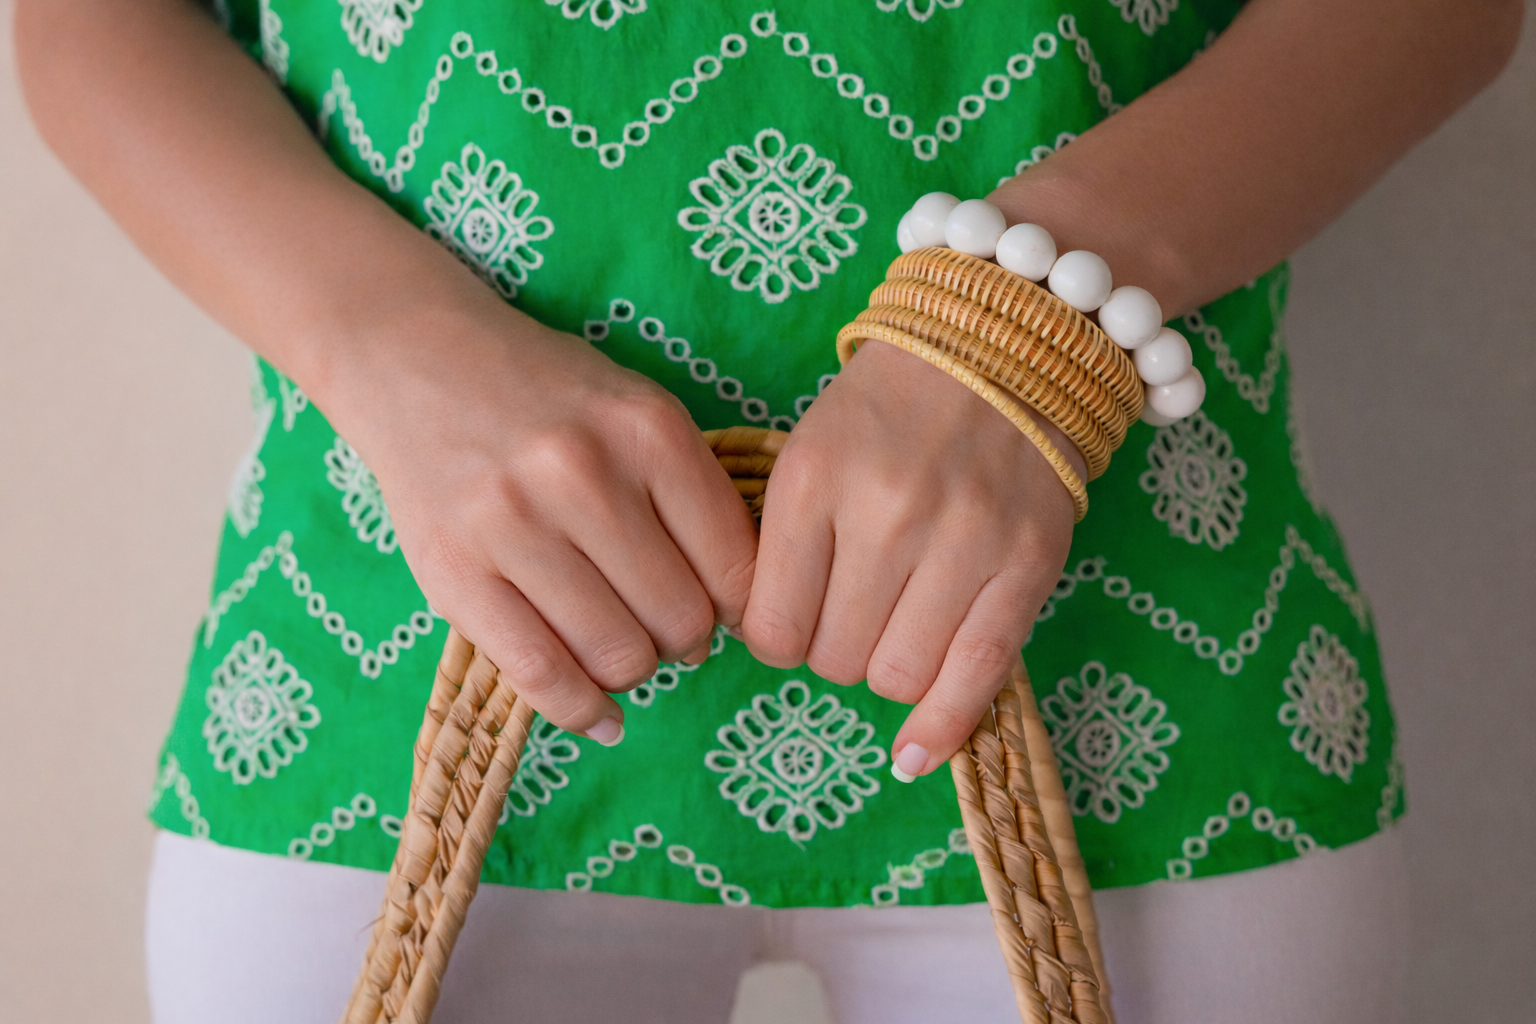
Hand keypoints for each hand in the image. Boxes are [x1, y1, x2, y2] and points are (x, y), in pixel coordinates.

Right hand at [326, 301, 758, 742]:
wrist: (416, 360)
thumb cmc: (548, 397)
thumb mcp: (637, 413)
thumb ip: (692, 497)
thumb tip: (738, 614)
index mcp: (648, 430)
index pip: (734, 569)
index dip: (735, 608)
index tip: (716, 608)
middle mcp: (582, 473)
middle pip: (681, 620)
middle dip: (684, 641)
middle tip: (662, 627)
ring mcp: (512, 523)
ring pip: (618, 656)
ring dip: (632, 670)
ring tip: (619, 646)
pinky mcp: (452, 570)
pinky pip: (540, 673)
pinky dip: (580, 710)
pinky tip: (598, 714)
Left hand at [741, 340, 1081, 777]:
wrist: (1003, 346)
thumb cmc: (887, 409)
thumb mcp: (808, 454)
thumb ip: (783, 545)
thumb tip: (769, 643)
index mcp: (815, 482)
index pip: (773, 625)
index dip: (776, 639)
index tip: (791, 621)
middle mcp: (888, 514)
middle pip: (835, 658)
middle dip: (832, 652)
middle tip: (850, 612)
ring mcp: (965, 541)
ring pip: (899, 676)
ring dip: (885, 671)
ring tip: (895, 628)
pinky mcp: (1028, 564)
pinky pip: (978, 674)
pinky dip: (942, 728)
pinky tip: (913, 754)